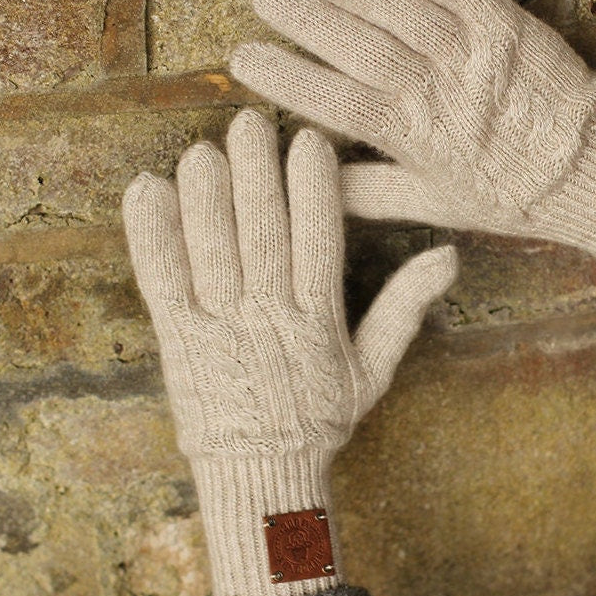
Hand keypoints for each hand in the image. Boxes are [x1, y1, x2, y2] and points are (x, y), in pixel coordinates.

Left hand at [123, 110, 457, 595]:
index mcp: (318, 320)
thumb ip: (405, 307)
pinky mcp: (177, 340)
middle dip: (255, 174)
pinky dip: (150, 235)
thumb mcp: (375, 369)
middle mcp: (268, 317)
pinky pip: (161, 280)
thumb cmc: (320, 415)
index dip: (314, 187)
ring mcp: (218, 328)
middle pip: (261, 234)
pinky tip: (146, 190)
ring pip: (210, 250)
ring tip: (203, 149)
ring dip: (205, 195)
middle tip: (249, 122)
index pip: (319, 240)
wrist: (263, 472)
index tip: (309, 141)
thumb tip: (449, 255)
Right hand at [231, 0, 595, 295]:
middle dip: (308, 24)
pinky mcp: (508, 29)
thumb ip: (373, 191)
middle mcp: (435, 96)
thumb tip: (317, 182)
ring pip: (404, 18)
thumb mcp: (435, 204)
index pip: (337, 105)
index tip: (244, 58)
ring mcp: (472, 58)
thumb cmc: (507, 194)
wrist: (586, 177)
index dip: (288, 81)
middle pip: (361, 52)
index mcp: (411, 139)